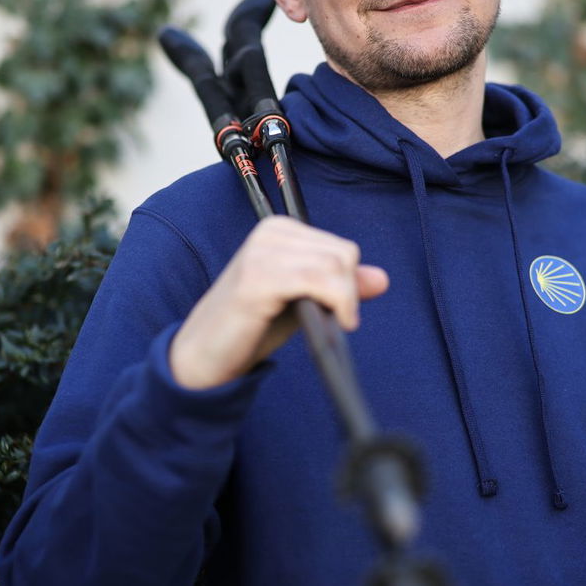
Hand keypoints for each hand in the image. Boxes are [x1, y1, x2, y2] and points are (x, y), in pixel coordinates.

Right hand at [169, 216, 389, 390]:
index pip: (340, 247)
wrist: (204, 355)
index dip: (350, 281)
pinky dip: (338, 303)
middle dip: (349, 291)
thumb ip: (338, 286)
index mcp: (279, 230)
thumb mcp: (303, 301)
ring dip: (345, 300)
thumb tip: (381, 278)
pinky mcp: (256, 280)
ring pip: (335, 266)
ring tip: (336, 323)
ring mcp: (260, 254)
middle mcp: (269, 233)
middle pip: (342, 254)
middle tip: (339, 320)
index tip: (341, 310)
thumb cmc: (251, 327)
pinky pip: (317, 281)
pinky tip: (336, 323)